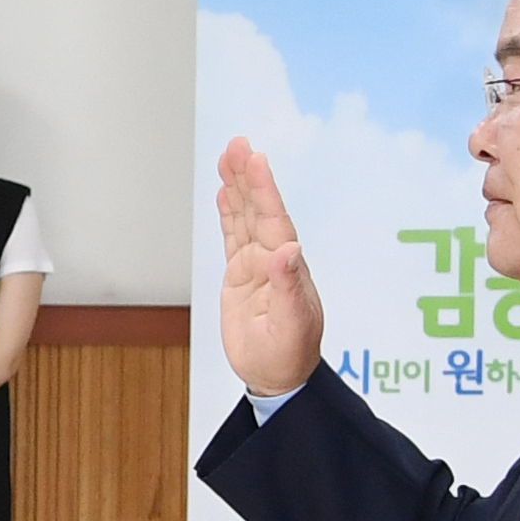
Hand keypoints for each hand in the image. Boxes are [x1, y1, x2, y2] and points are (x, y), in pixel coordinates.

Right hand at [216, 137, 321, 399]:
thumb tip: (289, 252)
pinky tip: (227, 193)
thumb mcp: (292, 326)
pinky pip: (234, 235)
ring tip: (230, 155)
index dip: (265, 190)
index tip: (256, 160)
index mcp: (287, 267)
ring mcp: (257, 265)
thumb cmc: (289, 355)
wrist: (278, 377)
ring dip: (238, 186)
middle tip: (238, 144)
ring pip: (245, 217)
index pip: (275, 220)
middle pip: (259, 209)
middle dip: (249, 176)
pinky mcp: (241, 274)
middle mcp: (273, 258)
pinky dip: (230, 213)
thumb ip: (290, 288)